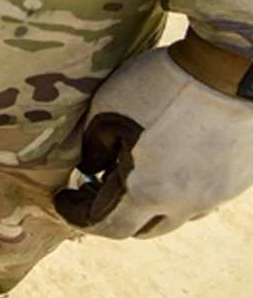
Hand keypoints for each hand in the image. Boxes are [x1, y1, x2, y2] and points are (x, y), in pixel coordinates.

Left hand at [54, 44, 252, 238]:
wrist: (228, 70)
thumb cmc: (161, 86)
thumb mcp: (108, 111)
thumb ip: (95, 148)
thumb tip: (90, 170)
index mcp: (149, 191)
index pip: (107, 225)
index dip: (78, 215)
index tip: (63, 199)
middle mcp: (185, 204)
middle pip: (141, 228)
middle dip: (111, 214)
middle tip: (91, 188)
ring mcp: (215, 195)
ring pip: (174, 216)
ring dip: (147, 205)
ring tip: (129, 176)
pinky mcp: (236, 181)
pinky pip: (201, 200)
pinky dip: (177, 193)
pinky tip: (167, 168)